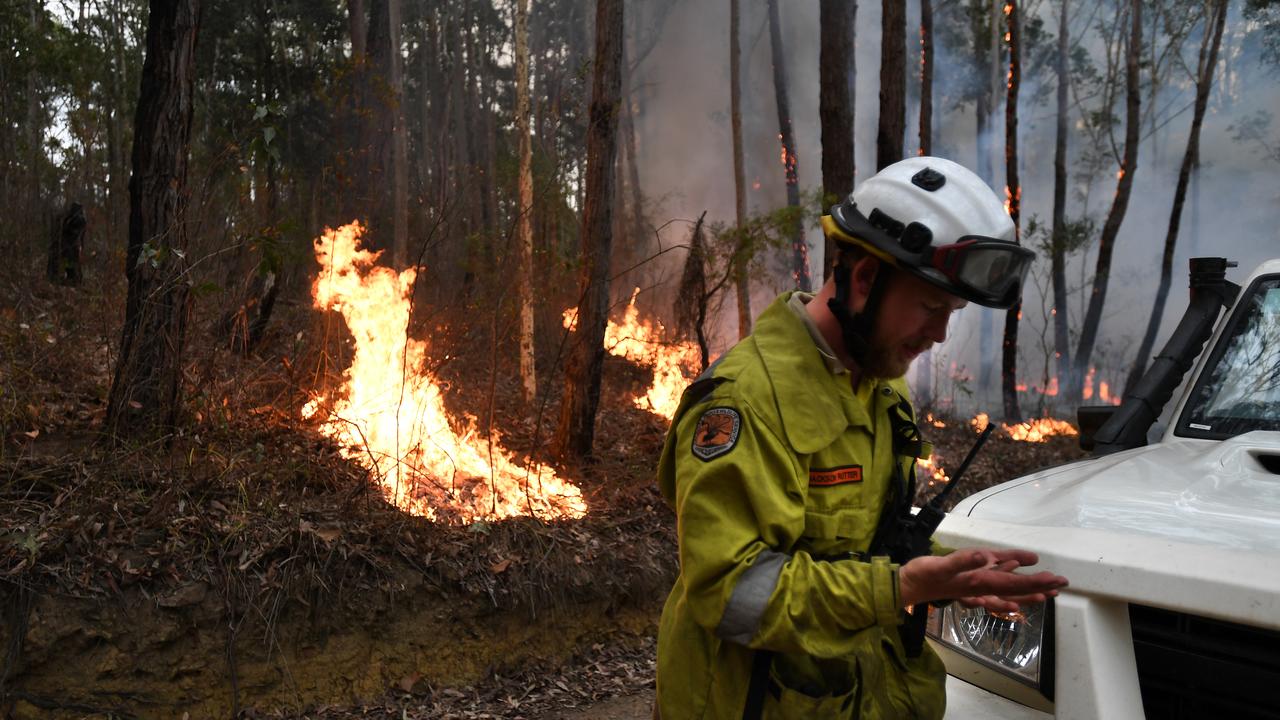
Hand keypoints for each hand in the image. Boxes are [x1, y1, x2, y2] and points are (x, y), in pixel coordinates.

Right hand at [899, 548, 1067, 613]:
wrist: (906, 587)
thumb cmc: (922, 575)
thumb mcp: (941, 565)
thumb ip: (963, 560)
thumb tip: (985, 557)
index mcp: (978, 581)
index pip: (1013, 582)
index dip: (1035, 581)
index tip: (1055, 580)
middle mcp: (981, 588)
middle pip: (1015, 589)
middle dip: (1038, 586)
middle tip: (1062, 584)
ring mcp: (975, 588)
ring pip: (1007, 591)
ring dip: (1028, 592)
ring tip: (1047, 593)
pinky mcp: (968, 585)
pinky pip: (992, 589)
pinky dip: (1006, 591)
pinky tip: (1012, 595)